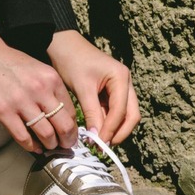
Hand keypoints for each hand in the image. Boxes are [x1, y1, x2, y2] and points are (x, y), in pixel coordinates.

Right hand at [0, 27, 77, 152]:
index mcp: (52, 79)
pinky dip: (31, 147)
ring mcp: (21, 102)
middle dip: (67, 140)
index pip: (71, 111)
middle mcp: (40, 90)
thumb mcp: (39, 69)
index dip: (73, 127)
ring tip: (48, 147)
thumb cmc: (10, 63)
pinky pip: (23, 137)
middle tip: (65, 146)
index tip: (71, 134)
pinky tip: (34, 147)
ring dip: (50, 145)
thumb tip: (59, 114)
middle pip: (63, 125)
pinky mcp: (4, 111)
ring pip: (46, 134)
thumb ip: (50, 89)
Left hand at [47, 30, 139, 144]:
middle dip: (119, 132)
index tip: (99, 144)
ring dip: (113, 129)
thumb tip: (96, 137)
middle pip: (131, 115)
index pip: (121, 111)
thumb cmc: (72, 62)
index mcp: (121, 78)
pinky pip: (113, 111)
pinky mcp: (111, 92)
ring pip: (124, 115)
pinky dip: (106, 123)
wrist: (63, 46)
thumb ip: (91, 113)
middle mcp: (125, 83)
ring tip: (98, 142)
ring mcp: (120, 87)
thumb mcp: (82, 88)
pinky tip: (95, 132)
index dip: (111, 129)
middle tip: (104, 147)